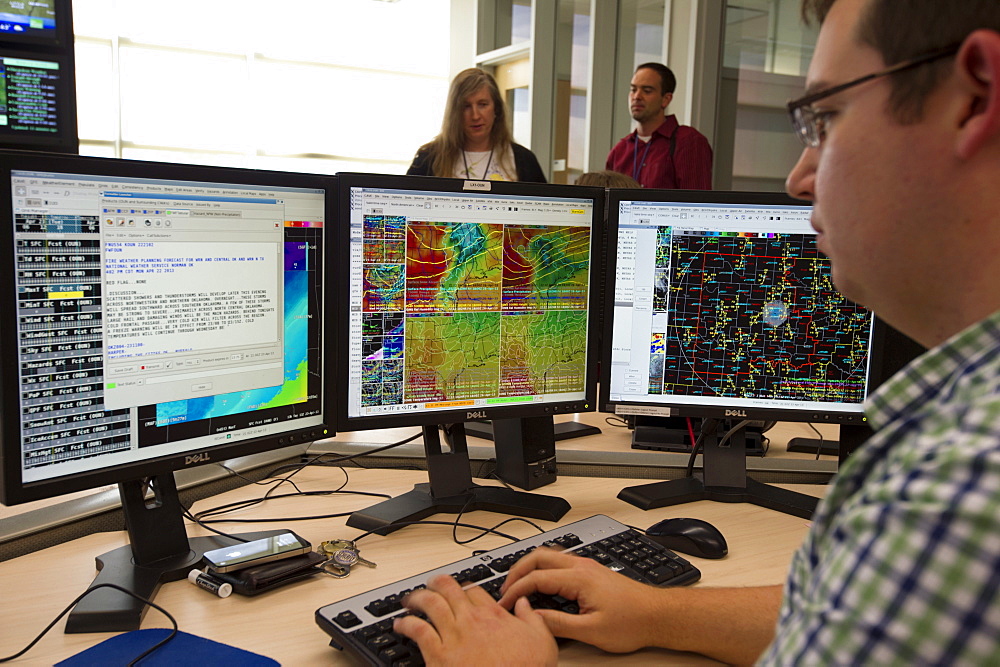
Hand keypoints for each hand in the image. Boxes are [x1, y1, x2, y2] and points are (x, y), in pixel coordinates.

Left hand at [394, 574, 557, 666]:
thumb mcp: (542, 640)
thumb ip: (533, 618)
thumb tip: (525, 604)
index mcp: (494, 615)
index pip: (475, 591)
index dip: (467, 588)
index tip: (463, 590)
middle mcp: (471, 621)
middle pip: (449, 589)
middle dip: (438, 583)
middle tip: (431, 583)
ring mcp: (453, 636)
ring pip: (430, 605)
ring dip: (418, 598)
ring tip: (410, 599)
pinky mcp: (438, 655)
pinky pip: (418, 631)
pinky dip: (406, 624)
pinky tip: (400, 624)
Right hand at [498, 547, 664, 652]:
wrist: (658, 614)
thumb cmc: (633, 621)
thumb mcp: (592, 631)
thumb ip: (559, 624)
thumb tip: (534, 619)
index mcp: (579, 578)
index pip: (536, 578)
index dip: (516, 591)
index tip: (506, 604)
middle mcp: (582, 566)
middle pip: (538, 556)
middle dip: (517, 571)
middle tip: (506, 589)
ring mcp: (588, 566)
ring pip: (549, 556)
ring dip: (530, 567)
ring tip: (519, 585)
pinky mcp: (593, 571)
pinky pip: (560, 562)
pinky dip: (544, 569)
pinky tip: (543, 583)